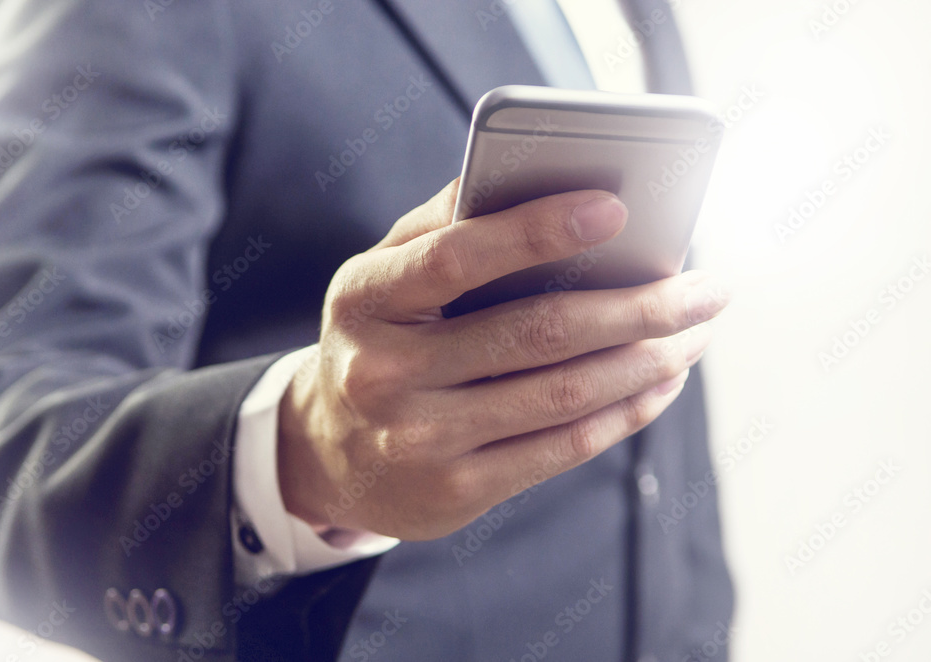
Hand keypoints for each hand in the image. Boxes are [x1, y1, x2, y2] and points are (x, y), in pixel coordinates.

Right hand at [277, 178, 729, 539]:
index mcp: (366, 300)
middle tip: (706, 287)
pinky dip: (625, 411)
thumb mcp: (384, 275)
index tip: (615, 208)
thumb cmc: (378, 338)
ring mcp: (420, 440)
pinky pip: (562, 447)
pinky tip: (661, 382)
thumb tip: (534, 173)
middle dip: (637, 307)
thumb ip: (443, 225)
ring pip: (562, 393)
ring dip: (648, 359)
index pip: (455, 259)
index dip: (536, 231)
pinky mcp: (457, 489)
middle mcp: (384, 374)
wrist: (331, 452)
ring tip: (696, 330)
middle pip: (534, 333)